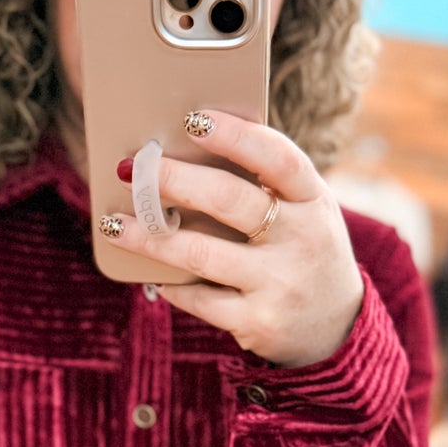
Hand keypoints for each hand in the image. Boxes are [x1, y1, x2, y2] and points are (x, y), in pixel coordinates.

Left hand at [99, 109, 364, 367]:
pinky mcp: (258, 323)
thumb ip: (263, 186)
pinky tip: (150, 273)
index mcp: (314, 201)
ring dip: (150, 237)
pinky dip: (171, 285)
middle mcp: (302, 240)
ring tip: (113, 224)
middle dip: (174, 180)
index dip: (237, 136)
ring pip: (201, 253)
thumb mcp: (303, 212)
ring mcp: (280, 284)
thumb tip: (183, 150)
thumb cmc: (301, 250)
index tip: (193, 119)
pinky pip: (199, 300)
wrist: (335, 327)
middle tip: (132, 168)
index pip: (279, 159)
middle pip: (230, 201)